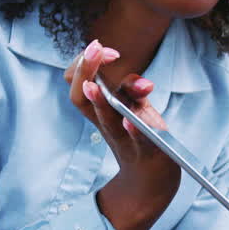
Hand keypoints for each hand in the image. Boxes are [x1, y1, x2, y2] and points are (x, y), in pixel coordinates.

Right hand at [65, 39, 180, 229]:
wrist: (151, 183)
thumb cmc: (142, 139)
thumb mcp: (135, 109)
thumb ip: (134, 90)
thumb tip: (140, 81)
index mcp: (100, 110)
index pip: (77, 81)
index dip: (84, 61)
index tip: (100, 46)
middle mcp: (106, 124)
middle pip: (80, 97)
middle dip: (85, 69)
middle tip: (96, 47)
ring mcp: (123, 139)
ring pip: (105, 120)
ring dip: (100, 103)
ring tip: (95, 86)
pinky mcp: (146, 153)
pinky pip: (137, 141)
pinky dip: (134, 130)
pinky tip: (131, 120)